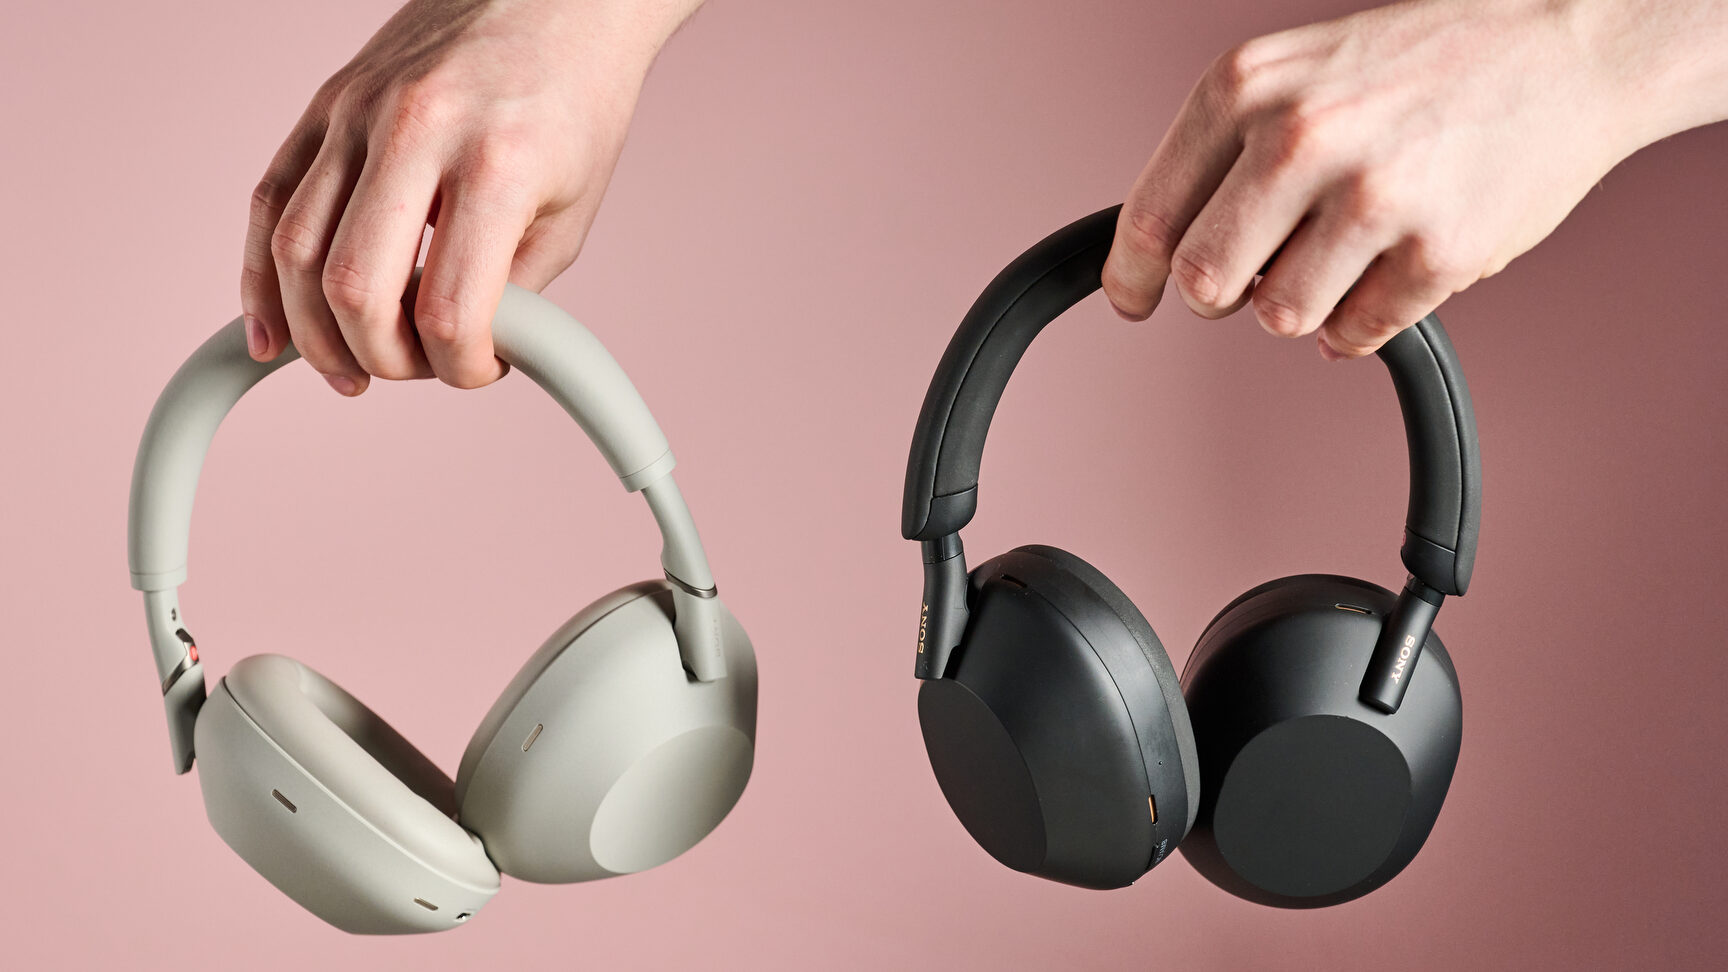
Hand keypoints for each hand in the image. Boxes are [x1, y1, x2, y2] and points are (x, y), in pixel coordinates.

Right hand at [242, 0, 701, 393]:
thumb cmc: (573, 104)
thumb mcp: (570, 211)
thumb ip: (514, 292)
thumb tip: (457, 355)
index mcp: (495, 165)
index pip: (447, 310)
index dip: (457, 367)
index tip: (477, 367)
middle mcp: (416, 131)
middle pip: (354, 288)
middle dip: (381, 357)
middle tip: (414, 367)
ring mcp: (357, 112)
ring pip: (293, 251)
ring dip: (314, 334)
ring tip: (350, 369)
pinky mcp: (325, 105)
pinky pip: (268, 202)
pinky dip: (260, 279)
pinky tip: (272, 335)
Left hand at [1101, 0, 1727, 358]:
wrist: (1570, 44)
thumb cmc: (1424, 62)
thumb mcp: (1298, 70)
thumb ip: (1226, 148)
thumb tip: (1160, 248)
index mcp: (1247, 85)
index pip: (1152, 215)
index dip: (1132, 275)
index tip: (1132, 300)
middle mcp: (1301, 136)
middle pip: (1205, 283)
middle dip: (1222, 294)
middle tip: (1259, 272)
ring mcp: (1373, 196)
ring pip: (1278, 316)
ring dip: (1301, 303)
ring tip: (1346, 249)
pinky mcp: (1438, 252)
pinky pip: (1354, 335)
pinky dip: (1362, 319)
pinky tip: (1390, 265)